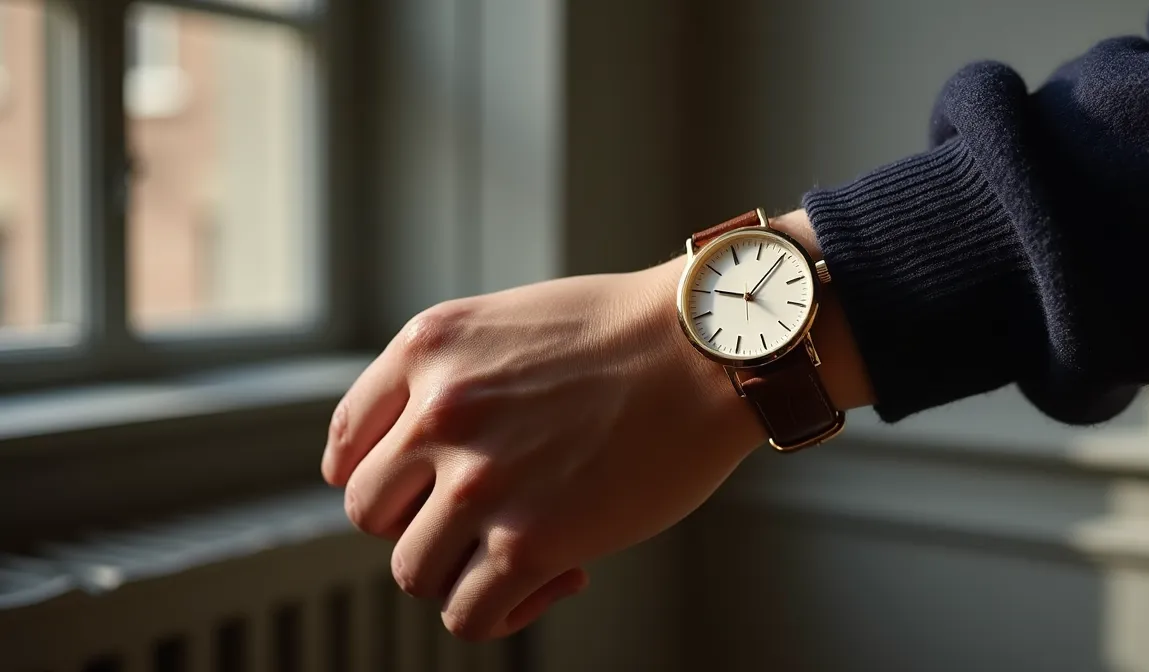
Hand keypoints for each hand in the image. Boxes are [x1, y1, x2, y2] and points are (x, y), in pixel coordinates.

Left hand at [320, 209, 873, 640]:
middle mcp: (437, 412)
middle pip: (371, 512)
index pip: (349, 448)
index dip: (383, 482)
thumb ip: (454, 376)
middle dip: (422, 524)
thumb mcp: (512, 322)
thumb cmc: (630, 332)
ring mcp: (477, 480)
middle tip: (483, 520)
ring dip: (461, 571)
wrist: (710, 349)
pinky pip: (467, 614)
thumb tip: (429, 460)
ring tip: (521, 555)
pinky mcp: (527, 540)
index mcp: (427, 349)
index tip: (419, 496)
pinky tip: (555, 579)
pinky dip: (499, 611)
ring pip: (412, 570)